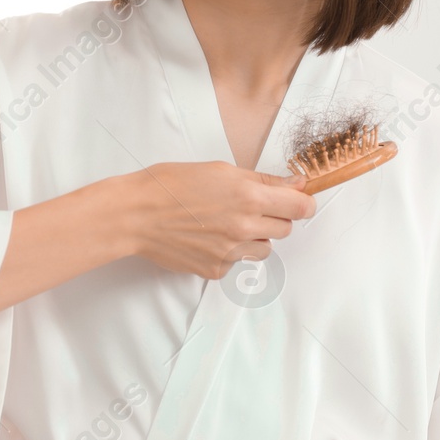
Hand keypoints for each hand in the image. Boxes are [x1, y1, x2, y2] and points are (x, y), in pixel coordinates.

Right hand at [119, 161, 314, 280]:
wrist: (136, 214)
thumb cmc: (170, 185)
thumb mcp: (219, 170)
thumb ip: (262, 180)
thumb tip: (296, 184)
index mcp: (248, 196)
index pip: (300, 207)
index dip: (302, 202)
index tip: (298, 200)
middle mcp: (244, 227)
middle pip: (286, 229)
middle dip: (274, 217)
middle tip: (250, 207)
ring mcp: (231, 252)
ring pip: (264, 249)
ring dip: (254, 238)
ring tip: (226, 223)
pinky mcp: (216, 269)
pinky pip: (237, 263)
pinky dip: (229, 252)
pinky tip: (208, 237)